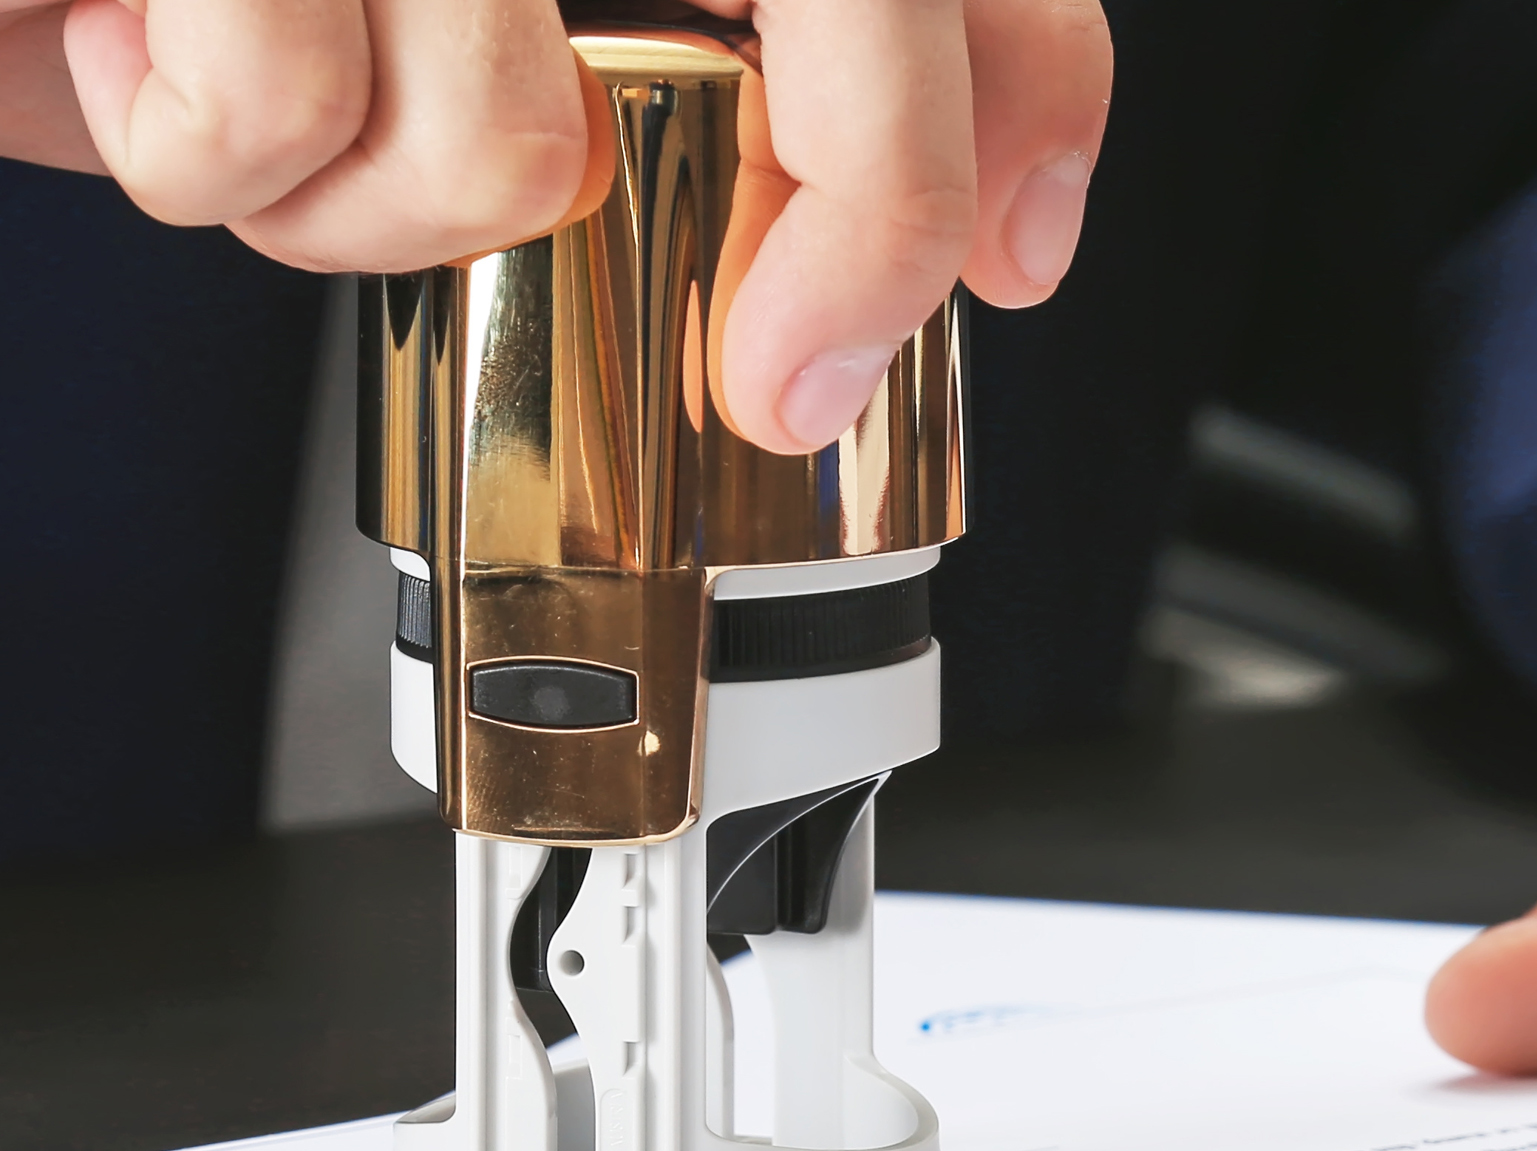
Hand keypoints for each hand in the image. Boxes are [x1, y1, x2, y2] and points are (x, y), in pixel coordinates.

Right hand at [0, 0, 1110, 453]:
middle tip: (789, 371)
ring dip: (394, 209)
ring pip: (525, 136)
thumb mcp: (489, 18)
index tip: (1015, 243)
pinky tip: (154, 59)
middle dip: (864, 213)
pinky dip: (224, 161)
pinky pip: (291, 110)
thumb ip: (690, 67)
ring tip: (297, 120)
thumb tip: (909, 225)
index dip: (1024, 82)